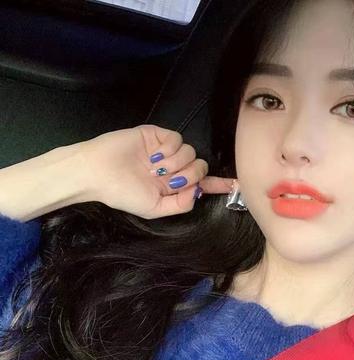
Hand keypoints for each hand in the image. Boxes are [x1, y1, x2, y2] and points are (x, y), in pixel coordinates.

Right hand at [76, 124, 234, 218]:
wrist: (98, 172)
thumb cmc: (123, 193)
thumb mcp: (154, 208)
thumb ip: (180, 204)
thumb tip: (198, 192)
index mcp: (173, 186)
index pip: (201, 184)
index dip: (218, 184)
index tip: (236, 185)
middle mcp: (173, 168)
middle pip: (200, 167)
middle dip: (190, 175)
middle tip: (169, 180)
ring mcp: (166, 151)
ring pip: (191, 153)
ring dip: (176, 164)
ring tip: (155, 169)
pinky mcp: (158, 135)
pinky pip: (178, 139)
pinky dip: (170, 149)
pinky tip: (154, 156)